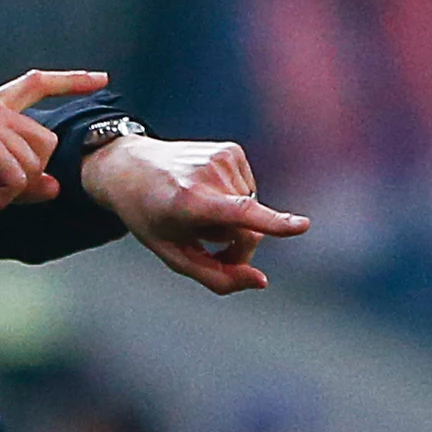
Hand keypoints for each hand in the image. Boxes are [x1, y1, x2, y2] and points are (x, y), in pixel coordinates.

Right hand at [0, 70, 109, 230]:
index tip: (100, 78)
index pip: (35, 84)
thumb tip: (55, 186)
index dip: (70, 80)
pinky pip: (18, 178)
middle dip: (26, 176)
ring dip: (10, 189)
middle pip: (46, 144)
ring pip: (34, 165)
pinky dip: (0, 197)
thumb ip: (23, 181)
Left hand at [81, 135, 308, 294]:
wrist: (128, 166)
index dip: (273, 223)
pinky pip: (248, 192)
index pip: (239, 214)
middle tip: (205, 247)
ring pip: (251, 211)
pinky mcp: (231, 150)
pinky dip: (233, 200)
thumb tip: (261, 282)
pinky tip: (206, 194)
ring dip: (232, 222)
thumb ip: (215, 276)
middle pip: (248, 230)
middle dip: (236, 247)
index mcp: (188, 201)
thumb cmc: (149, 216)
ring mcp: (222, 157)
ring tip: (197, 213)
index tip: (302, 226)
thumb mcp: (172, 254)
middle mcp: (208, 175)